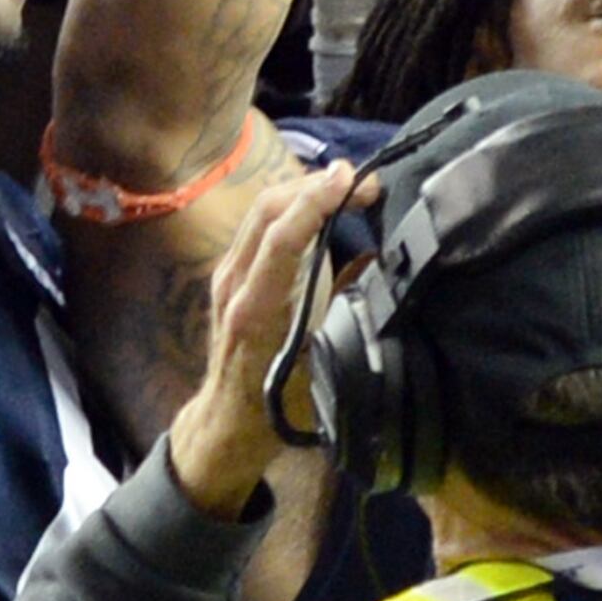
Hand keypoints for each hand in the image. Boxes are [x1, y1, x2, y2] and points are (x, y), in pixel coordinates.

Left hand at [168, 165, 359, 518]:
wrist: (228, 421)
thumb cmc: (280, 401)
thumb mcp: (320, 362)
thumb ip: (343, 307)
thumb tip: (375, 260)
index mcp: (257, 309)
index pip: (282, 237)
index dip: (316, 201)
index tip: (352, 179)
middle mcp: (234, 284)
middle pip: (268, 210)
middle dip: (316, 184)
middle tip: (361, 181)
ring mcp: (226, 276)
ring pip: (260, 210)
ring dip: (304, 189)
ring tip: (346, 185)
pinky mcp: (228, 274)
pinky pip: (257, 224)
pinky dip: (291, 205)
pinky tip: (318, 206)